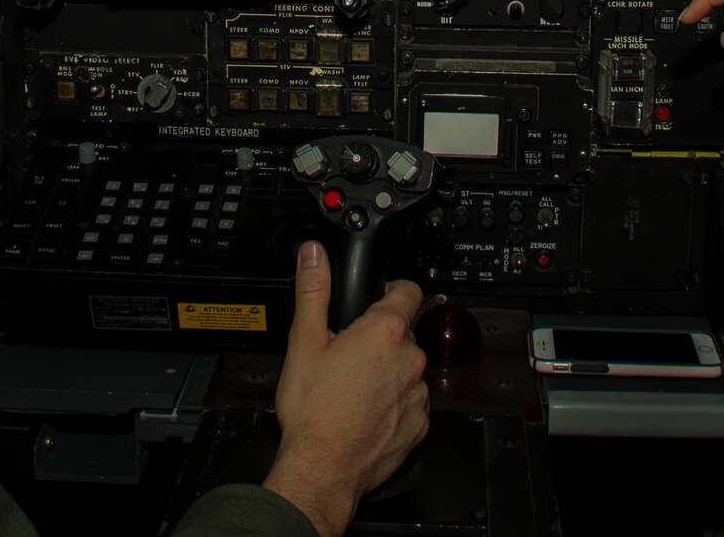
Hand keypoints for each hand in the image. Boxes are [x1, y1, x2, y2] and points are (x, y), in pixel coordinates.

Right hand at [263, 241, 429, 536]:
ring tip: (354, 388)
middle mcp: (409, 360)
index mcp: (384, 332)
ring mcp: (418, 394)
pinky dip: (393, 404)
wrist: (323, 468)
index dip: (394, 288)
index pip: (408, 291)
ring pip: (407, 370)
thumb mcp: (303, 341)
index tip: (383, 293)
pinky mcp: (419, 424)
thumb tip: (314, 255)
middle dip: (381, 339)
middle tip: (350, 353)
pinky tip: (365, 412)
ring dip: (388, 373)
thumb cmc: (313, 411)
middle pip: (403, 334)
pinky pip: (410, 403)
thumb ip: (313, 290)